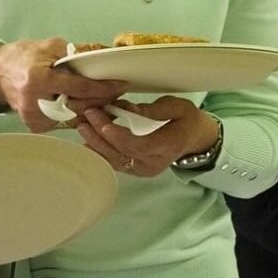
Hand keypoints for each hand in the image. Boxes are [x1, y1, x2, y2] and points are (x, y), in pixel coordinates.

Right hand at [0, 39, 129, 133]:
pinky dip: (78, 113)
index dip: (103, 87)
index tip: (121, 85)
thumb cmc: (23, 57)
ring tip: (106, 98)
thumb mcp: (51, 47)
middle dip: (101, 100)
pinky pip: (65, 122)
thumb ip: (78, 52)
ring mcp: (34, 118)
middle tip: (117, 92)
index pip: (79, 87)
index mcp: (38, 80)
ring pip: (75, 117)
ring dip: (93, 109)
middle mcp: (35, 103)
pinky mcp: (36, 126)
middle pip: (80, 107)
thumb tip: (105, 53)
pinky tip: (87, 105)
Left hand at [74, 98, 217, 177]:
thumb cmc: (187, 120)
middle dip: (99, 135)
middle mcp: (154, 163)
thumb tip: (127, 110)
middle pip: (121, 153)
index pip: (137, 144)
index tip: (99, 118)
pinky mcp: (136, 170)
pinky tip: (88, 139)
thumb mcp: (176, 107)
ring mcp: (144, 169)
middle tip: (85, 116)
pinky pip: (115, 162)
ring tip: (82, 125)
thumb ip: (152, 109)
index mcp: (168, 146)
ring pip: (114, 160)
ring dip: (95, 143)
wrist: (195, 139)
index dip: (115, 133)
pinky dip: (100, 151)